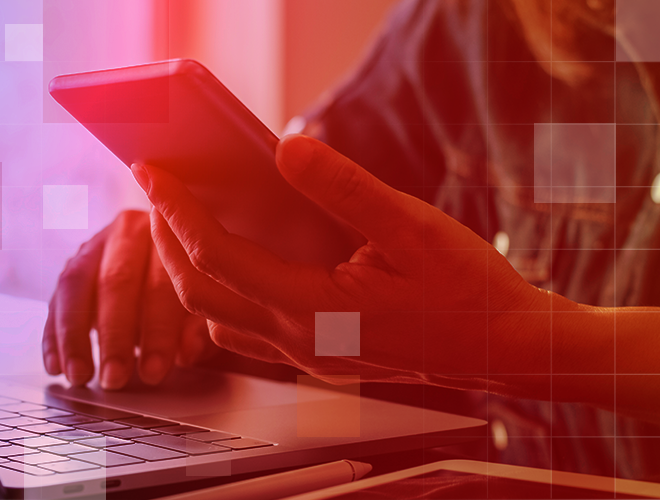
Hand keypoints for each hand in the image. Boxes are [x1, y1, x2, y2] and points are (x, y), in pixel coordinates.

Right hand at [42, 210, 212, 389]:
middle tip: (114, 379)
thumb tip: (188, 353)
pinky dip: (52, 336)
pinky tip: (55, 367)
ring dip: (74, 337)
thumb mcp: (203, 302)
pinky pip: (54, 300)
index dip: (157, 332)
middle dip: (113, 336)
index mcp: (168, 236)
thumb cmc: (189, 284)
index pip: (161, 284)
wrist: (165, 253)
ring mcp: (92, 248)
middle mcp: (126, 233)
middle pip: (115, 283)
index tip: (153, 373)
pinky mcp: (69, 268)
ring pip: (75, 288)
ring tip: (80, 376)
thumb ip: (198, 327)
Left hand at [131, 135, 561, 386]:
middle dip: (166, 241)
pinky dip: (220, 299)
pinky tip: (234, 267)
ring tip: (181, 225)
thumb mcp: (412, 226)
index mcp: (314, 310)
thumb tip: (288, 148)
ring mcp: (307, 357)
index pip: (217, 259)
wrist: (506, 347)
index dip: (177, 213)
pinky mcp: (320, 358)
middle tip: (153, 192)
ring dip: (187, 274)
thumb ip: (345, 188)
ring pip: (216, 321)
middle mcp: (299, 342)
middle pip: (199, 295)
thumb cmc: (467, 290)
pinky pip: (246, 334)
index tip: (152, 175)